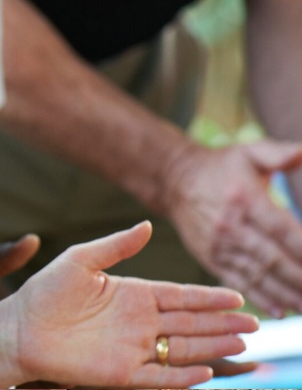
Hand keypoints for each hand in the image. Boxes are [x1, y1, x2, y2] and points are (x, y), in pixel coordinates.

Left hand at [0, 221, 258, 388]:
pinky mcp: (122, 374)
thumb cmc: (44, 292)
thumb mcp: (80, 259)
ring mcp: (133, 349)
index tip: (236, 296)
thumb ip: (116, 245)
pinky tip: (207, 372)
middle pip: (190, 323)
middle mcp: (138, 322)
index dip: (207, 297)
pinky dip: (183, 377)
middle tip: (255, 324)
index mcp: (132, 294)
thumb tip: (148, 225)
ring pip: (183, 348)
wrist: (19, 328)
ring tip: (243, 344)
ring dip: (212, 347)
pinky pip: (160, 377)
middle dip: (222, 323)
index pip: (179, 296)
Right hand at [162, 139, 301, 316]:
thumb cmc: (220, 167)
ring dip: (288, 294)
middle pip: (274, 260)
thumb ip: (278, 153)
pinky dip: (261, 298)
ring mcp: (220, 245)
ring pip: (259, 276)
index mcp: (245, 199)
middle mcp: (231, 226)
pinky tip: (282, 309)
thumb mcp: (248, 153)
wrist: (173, 181)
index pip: (284, 230)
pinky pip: (238, 282)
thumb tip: (301, 153)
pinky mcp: (210, 258)